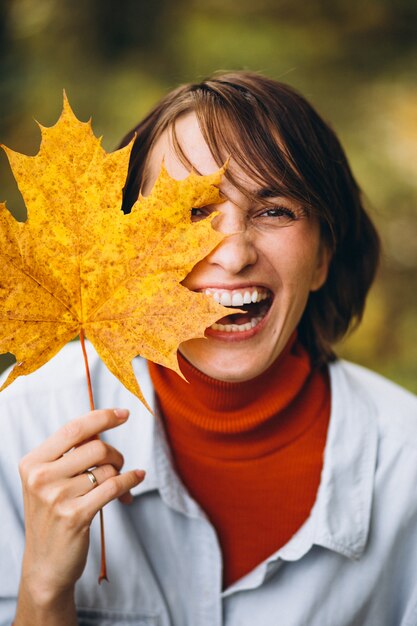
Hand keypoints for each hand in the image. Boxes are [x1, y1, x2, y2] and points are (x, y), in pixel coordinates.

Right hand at [17, 408, 144, 609]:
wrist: (45, 564)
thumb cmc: (52, 515)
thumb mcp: (49, 480)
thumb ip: (71, 453)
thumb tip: (103, 428)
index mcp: (32, 462)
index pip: (74, 429)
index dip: (102, 417)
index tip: (123, 414)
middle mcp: (41, 478)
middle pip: (96, 447)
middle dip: (114, 453)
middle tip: (117, 464)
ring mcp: (57, 498)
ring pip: (107, 469)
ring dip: (120, 472)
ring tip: (120, 481)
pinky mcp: (75, 516)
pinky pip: (113, 487)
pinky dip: (130, 480)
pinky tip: (137, 478)